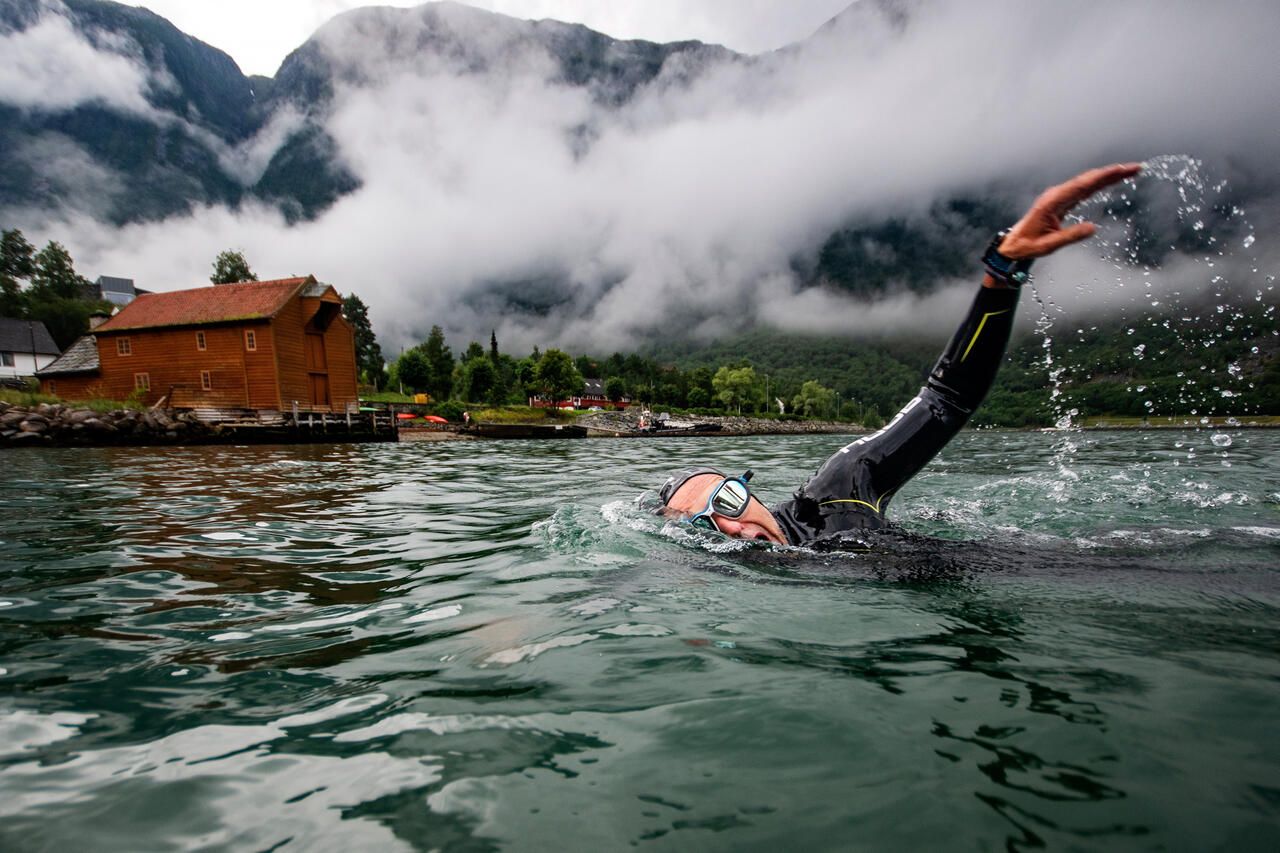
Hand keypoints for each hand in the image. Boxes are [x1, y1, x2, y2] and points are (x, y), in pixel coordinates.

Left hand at [999, 163, 1142, 259]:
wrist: (1014, 244)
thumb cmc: (1028, 245)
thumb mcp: (1048, 246)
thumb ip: (1070, 236)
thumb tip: (1093, 228)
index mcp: (1053, 201)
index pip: (1083, 185)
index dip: (1105, 176)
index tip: (1123, 169)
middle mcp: (1057, 195)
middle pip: (1089, 179)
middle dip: (1113, 172)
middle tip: (1136, 168)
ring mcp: (1059, 197)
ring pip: (1087, 183)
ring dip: (1108, 176)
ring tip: (1129, 171)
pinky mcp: (1062, 201)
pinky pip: (1083, 189)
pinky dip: (1099, 184)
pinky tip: (1110, 180)